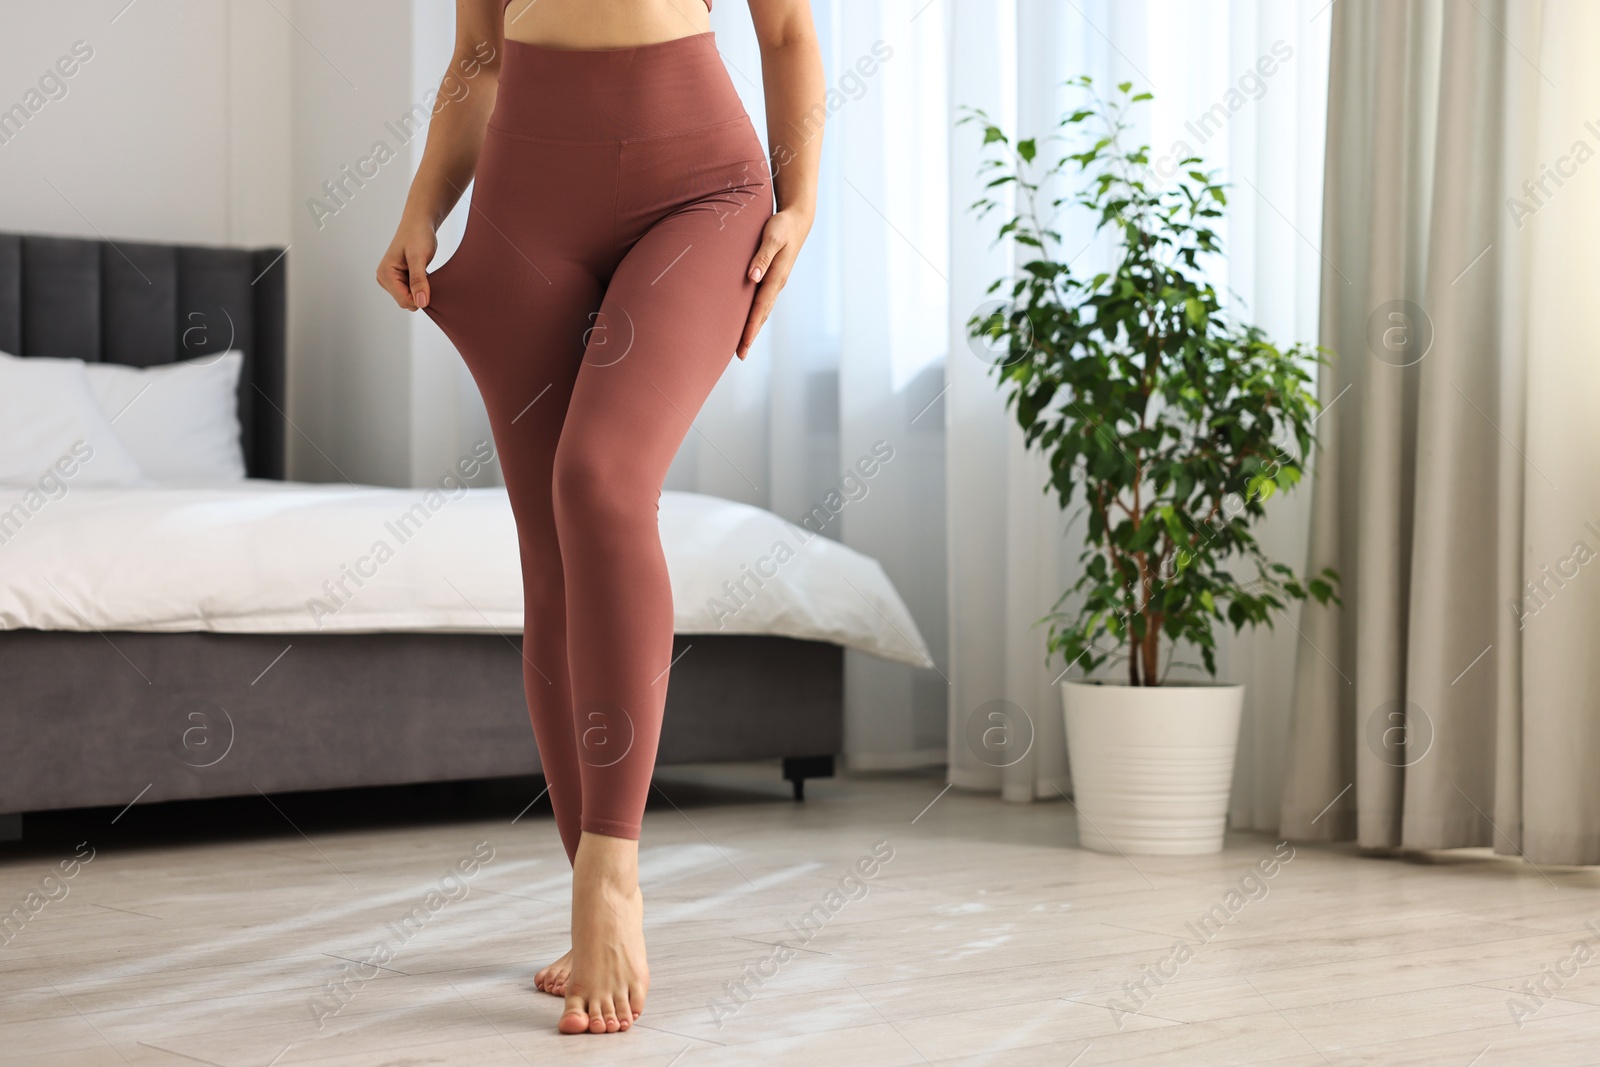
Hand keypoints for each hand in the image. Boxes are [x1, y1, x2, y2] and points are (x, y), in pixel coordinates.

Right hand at [376, 220, 438, 310]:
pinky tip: (423, 273)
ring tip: (424, 271)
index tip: (430, 284)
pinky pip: (412, 291)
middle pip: (407, 301)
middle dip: (419, 292)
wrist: (419, 223)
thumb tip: (420, 302)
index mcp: (385, 274)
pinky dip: (421, 286)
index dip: (420, 297)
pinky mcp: (399, 278)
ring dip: (421, 288)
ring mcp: (391, 279)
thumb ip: (418, 280)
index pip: (404, 301)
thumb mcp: (419, 257)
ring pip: (410, 297)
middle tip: (426, 273)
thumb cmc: (418, 235)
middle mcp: (384, 278)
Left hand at [737, 208, 811, 360]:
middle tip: (739, 355)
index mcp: (777, 276)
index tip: (743, 343)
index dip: (751, 326)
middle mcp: (777, 284)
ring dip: (753, 328)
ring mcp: (776, 283)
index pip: (760, 307)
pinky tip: (749, 322)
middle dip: (751, 335)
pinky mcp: (773, 279)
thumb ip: (762, 256)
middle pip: (762, 315)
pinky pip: (763, 302)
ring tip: (742, 346)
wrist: (798, 220)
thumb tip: (753, 277)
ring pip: (763, 311)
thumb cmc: (782, 225)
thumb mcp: (772, 236)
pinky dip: (756, 316)